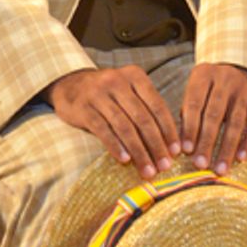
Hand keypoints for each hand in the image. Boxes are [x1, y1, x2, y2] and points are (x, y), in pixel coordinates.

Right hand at [47, 66, 181, 179]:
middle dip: (156, 145)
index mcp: (136, 76)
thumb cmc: (108, 94)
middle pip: (142, 118)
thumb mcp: (129, 92)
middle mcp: (118, 81)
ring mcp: (99, 93)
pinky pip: (103, 130)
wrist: (70, 85)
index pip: (157, 106)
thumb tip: (170, 143)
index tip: (176, 152)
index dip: (168, 130)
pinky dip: (116, 147)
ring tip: (147, 170)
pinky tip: (124, 161)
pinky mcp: (83, 108)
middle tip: (164, 166)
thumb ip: (147, 109)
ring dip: (138, 151)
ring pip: (124, 126)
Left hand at [180, 63, 246, 173]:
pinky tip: (241, 159)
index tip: (186, 151)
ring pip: (235, 123)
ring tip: (220, 169)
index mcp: (204, 75)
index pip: (195, 104)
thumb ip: (188, 114)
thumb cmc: (208, 89)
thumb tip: (181, 147)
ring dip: (227, 148)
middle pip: (214, 115)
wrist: (239, 70)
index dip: (190, 128)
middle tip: (200, 164)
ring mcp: (245, 91)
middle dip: (207, 142)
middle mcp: (225, 80)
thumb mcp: (195, 91)